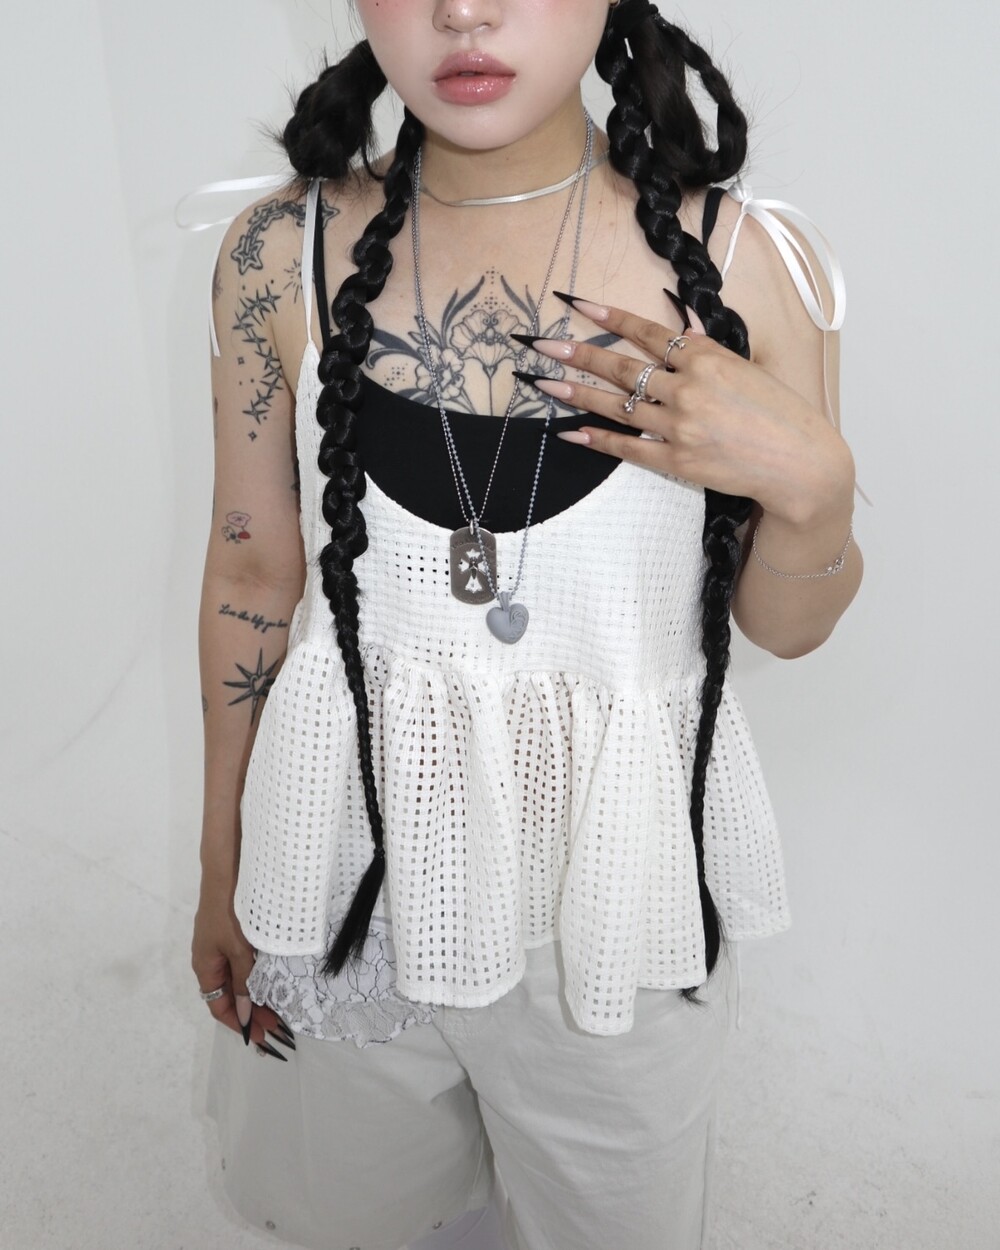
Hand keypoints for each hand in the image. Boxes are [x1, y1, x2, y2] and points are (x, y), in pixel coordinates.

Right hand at [192, 884, 294, 1058]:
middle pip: (228, 996)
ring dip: (254, 996)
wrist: (227, 874)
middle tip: (278, 1025)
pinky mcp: (229, 935)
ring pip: (236, 981)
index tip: (262, 1036)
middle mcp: (209, 961)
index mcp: (205, 968)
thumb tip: (245, 1015)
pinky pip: (240, 965)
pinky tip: (270, 980)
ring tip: (278, 1008)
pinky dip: (254, 977)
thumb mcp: (239, 952)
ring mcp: (219, 947)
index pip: (219, 1007)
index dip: (240, 1024)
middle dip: (251, 1013)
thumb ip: (243, 983)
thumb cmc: (230, 914)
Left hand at [522, 295, 853, 528]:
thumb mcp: (746, 370)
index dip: (611, 319)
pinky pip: (627, 448)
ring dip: (577, 394)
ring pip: (617, 405)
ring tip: (544, 385)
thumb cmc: (781, 414)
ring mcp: (679, 426)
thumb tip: (680, 329)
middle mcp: (688, 388)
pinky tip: (571, 432)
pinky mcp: (677, 461)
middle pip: (622, 367)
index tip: (579, 305)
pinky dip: (598, 439)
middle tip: (543, 346)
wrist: (801, 464)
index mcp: (707, 359)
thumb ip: (708, 350)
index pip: (648, 332)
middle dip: (578, 355)